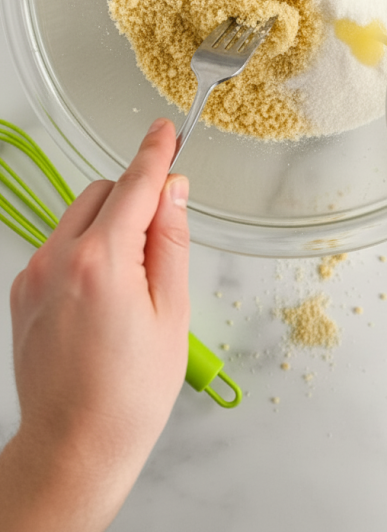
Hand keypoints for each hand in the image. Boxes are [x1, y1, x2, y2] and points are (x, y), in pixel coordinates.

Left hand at [0, 118, 189, 531]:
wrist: (74, 447)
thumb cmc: (129, 394)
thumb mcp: (171, 313)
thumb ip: (171, 241)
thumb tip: (173, 191)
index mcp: (102, 262)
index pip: (134, 185)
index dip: (155, 153)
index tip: (165, 130)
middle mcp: (57, 259)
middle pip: (102, 193)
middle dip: (134, 197)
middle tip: (162, 235)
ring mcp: (33, 275)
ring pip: (77, 216)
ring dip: (108, 223)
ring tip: (132, 279)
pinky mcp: (22, 291)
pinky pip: (59, 245)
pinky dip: (85, 248)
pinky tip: (103, 294)